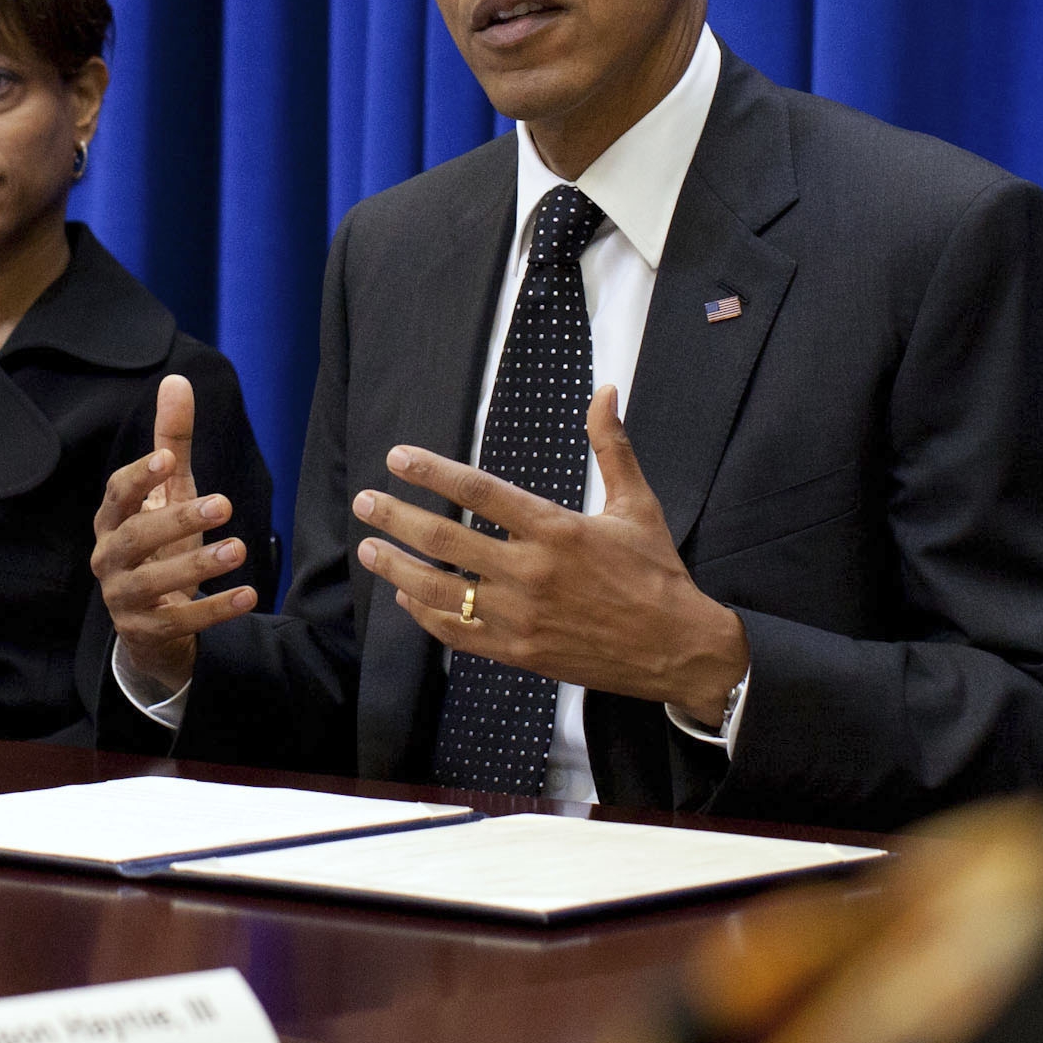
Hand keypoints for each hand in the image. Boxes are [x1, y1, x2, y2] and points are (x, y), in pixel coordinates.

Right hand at [90, 373, 254, 695]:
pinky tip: (249, 594)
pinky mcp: (146, 632)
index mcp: (111, 521)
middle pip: (133, 538)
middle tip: (224, 504)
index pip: (117, 494)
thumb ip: (172, 440)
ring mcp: (123, 599)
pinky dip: (215, 610)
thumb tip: (177, 380)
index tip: (170, 458)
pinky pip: (180, 622)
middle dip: (176, 519)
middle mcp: (109, 559)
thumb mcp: (169, 494)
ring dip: (196, 565)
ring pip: (153, 582)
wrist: (152, 625)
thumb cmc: (160, 545)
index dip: (139, 476)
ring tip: (238, 549)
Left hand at [353, 387, 750, 726]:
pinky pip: (458, 635)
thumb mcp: (638, 504)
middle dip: (397, 518)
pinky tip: (406, 598)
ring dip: (397, 569)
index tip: (397, 458)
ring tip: (368, 550)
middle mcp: (531, 572)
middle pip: (446, 541)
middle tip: (364, 502)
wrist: (677, 648)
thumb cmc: (657, 573)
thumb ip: (612, 446)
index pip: (479, 491)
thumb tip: (606, 390)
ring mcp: (520, 617)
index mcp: (556, 529)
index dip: (432, 472)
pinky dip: (426, 616)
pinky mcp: (518, 652)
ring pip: (441, 592)